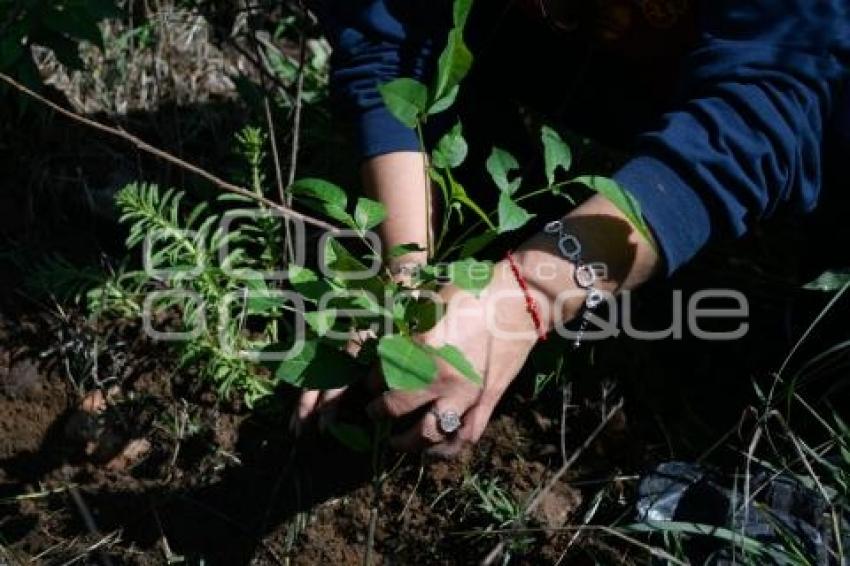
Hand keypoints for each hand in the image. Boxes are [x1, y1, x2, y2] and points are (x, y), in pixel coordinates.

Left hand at [366, 259, 560, 456]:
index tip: (370, 383)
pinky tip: (436, 448)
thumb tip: (389, 343)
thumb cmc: (473, 294)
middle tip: (374, 411)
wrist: (517, 301)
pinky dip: (449, 447)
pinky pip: (466, 435)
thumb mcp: (432, 304)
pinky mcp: (487, 402)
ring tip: (398, 441)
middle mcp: (441, 377)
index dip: (372, 382)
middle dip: (380, 412)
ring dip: (409, 442)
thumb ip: (409, 329)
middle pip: (398, 408)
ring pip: (430, 433)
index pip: (384, 375)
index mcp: (423, 349)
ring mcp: (466, 394)